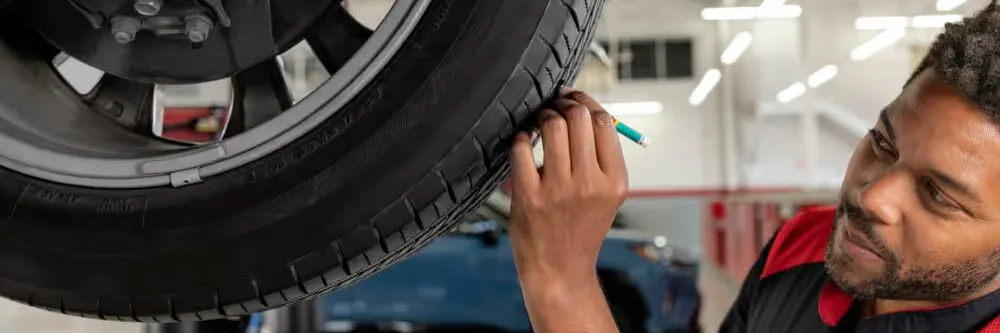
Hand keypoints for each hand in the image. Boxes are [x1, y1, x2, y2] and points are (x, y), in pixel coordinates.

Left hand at [509, 89, 628, 284]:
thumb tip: (583, 109)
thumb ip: (601, 158)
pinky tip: (524, 141)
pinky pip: (523, 148)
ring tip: (540, 121)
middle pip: (579, 118)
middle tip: (554, 106)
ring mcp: (559, 190)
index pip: (604, 122)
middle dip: (564, 103)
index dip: (586, 102)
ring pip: (553, 126)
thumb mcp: (607, 197)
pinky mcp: (530, 196)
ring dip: (543, 115)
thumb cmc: (581, 229)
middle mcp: (590, 184)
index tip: (574, 99)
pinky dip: (521, 137)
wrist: (560, 271)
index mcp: (615, 181)